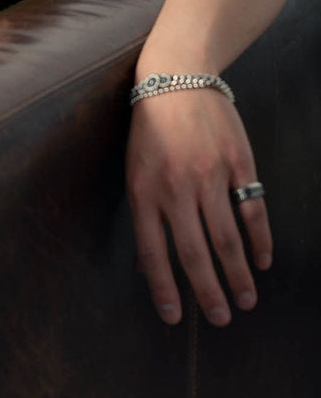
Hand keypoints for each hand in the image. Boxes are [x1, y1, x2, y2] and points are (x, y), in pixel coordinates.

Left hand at [126, 90, 271, 326]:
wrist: (177, 78)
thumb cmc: (151, 129)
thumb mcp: (135, 170)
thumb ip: (144, 215)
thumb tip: (147, 266)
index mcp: (144, 190)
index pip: (152, 250)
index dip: (162, 287)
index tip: (173, 317)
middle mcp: (176, 186)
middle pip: (194, 251)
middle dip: (208, 291)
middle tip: (221, 319)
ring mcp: (210, 174)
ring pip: (226, 236)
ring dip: (237, 274)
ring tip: (245, 300)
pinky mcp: (238, 162)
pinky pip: (252, 208)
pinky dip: (260, 239)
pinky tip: (262, 260)